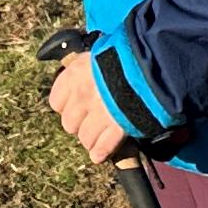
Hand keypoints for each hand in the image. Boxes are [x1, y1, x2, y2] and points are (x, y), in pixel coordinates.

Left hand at [45, 48, 128, 166]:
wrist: (151, 62)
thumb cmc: (126, 54)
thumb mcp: (100, 53)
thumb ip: (89, 68)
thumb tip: (87, 73)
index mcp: (75, 75)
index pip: (56, 102)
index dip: (67, 106)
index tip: (77, 105)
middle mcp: (82, 96)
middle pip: (70, 124)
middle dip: (80, 125)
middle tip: (92, 121)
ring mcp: (99, 114)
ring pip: (86, 139)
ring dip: (92, 139)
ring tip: (101, 135)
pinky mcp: (118, 128)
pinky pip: (103, 148)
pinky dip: (102, 152)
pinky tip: (101, 154)